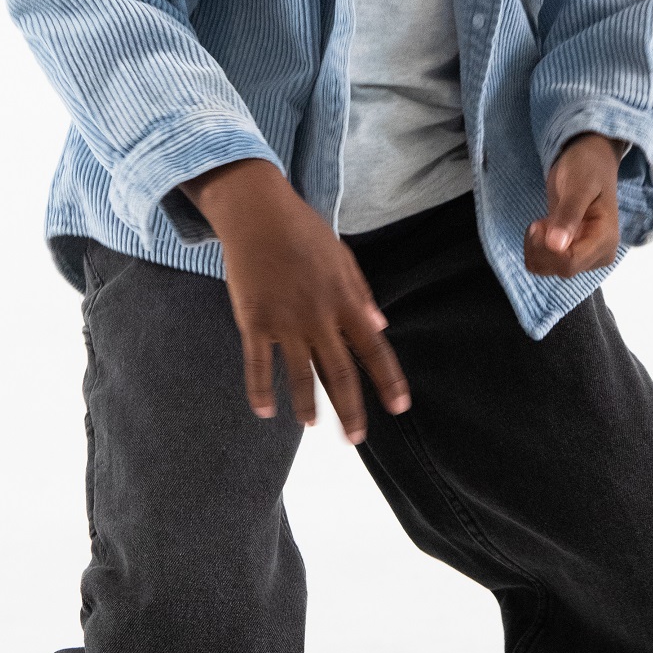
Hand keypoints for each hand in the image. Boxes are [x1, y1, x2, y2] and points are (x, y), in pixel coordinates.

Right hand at [181, 159, 409, 442]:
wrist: (258, 212)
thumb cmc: (303, 230)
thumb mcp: (342, 256)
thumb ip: (360, 293)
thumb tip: (380, 325)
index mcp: (344, 300)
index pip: (373, 349)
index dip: (388, 381)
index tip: (398, 407)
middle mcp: (318, 316)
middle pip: (338, 373)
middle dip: (349, 410)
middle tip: (355, 440)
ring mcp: (285, 321)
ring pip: (299, 375)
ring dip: (307, 405)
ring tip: (312, 424)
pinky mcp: (254, 320)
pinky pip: (258, 364)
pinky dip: (260, 390)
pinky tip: (265, 411)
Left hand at [524, 133, 626, 277]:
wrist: (589, 162)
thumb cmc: (587, 168)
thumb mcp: (579, 185)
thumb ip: (569, 214)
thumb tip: (557, 245)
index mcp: (606, 240)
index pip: (571, 262)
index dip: (547, 249)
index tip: (538, 224)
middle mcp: (598, 254)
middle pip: (561, 269)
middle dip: (541, 247)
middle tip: (539, 221)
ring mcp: (585, 256)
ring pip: (550, 269)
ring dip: (536, 248)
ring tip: (543, 222)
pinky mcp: (572, 254)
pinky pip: (546, 264)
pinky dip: (536, 249)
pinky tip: (544, 228)